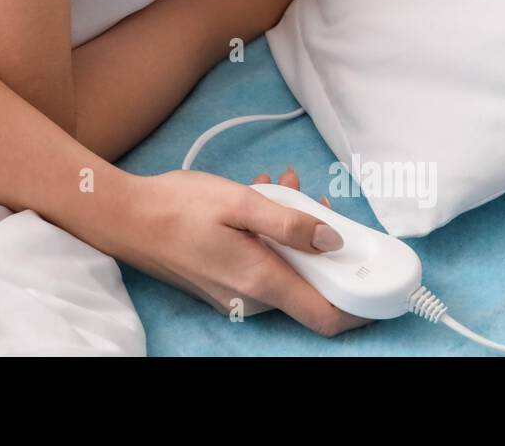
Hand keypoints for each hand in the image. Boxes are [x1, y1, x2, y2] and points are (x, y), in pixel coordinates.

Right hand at [118, 167, 373, 335]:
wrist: (123, 217)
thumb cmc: (175, 207)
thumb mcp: (240, 202)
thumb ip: (290, 223)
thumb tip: (333, 240)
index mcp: (261, 282)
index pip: (328, 316)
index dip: (362, 305)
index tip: (381, 280)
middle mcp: (251, 298)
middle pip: (310, 288)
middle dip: (324, 247)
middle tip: (320, 204)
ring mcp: (234, 294)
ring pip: (285, 271)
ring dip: (295, 234)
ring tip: (285, 189)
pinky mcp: (221, 284)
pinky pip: (261, 266)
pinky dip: (270, 237)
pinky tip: (261, 199)